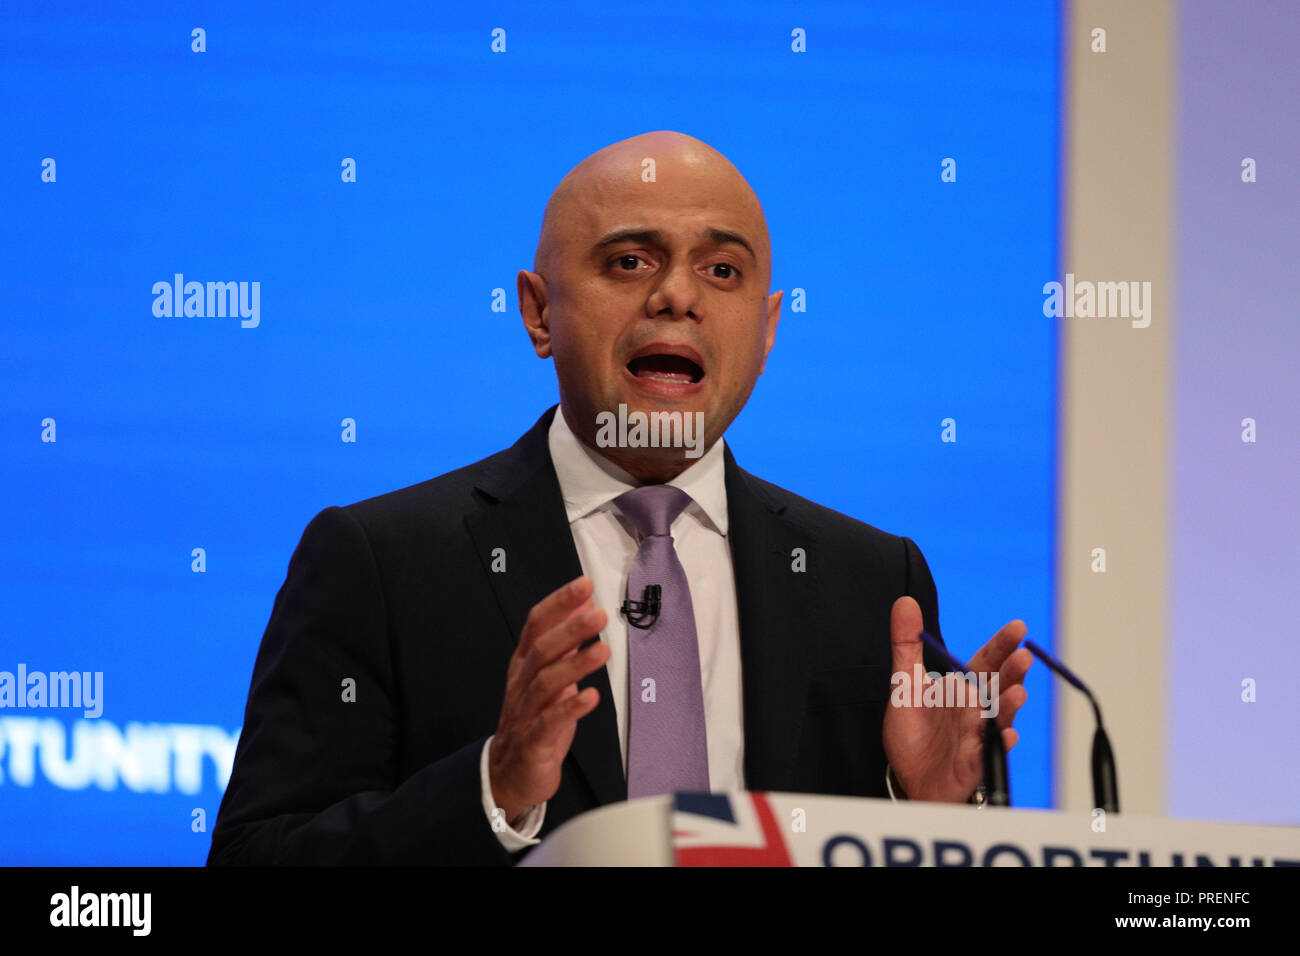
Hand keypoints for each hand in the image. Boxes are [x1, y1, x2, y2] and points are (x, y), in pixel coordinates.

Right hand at [488, 575, 609, 824]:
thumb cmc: (535, 719)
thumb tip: (587, 606)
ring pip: (546, 683)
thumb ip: (567, 643)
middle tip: (599, 614)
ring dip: (576, 665)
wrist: (508, 775)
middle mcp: (521, 683)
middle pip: (542, 650)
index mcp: (525, 664)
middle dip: (570, 630)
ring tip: (604, 650)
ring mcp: (525, 713)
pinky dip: (570, 709)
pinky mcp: (533, 742)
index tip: (585, 585)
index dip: (560, 603)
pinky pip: (549, 723)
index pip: (537, 624)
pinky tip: (592, 697)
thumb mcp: (551, 676)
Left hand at [882, 596, 1031, 802]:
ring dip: (1008, 707)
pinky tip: (1006, 734)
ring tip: (1017, 693)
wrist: (909, 776)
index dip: (1001, 645)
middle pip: (998, 688)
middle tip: (1023, 657)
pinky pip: (988, 754)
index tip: (1017, 627)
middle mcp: (976, 710)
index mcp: (964, 687)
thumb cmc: (916, 731)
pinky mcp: (972, 764)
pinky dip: (998, 744)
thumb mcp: (905, 683)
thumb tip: (904, 601)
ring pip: (997, 719)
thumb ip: (907, 644)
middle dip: (1012, 673)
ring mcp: (977, 737)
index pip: (986, 661)